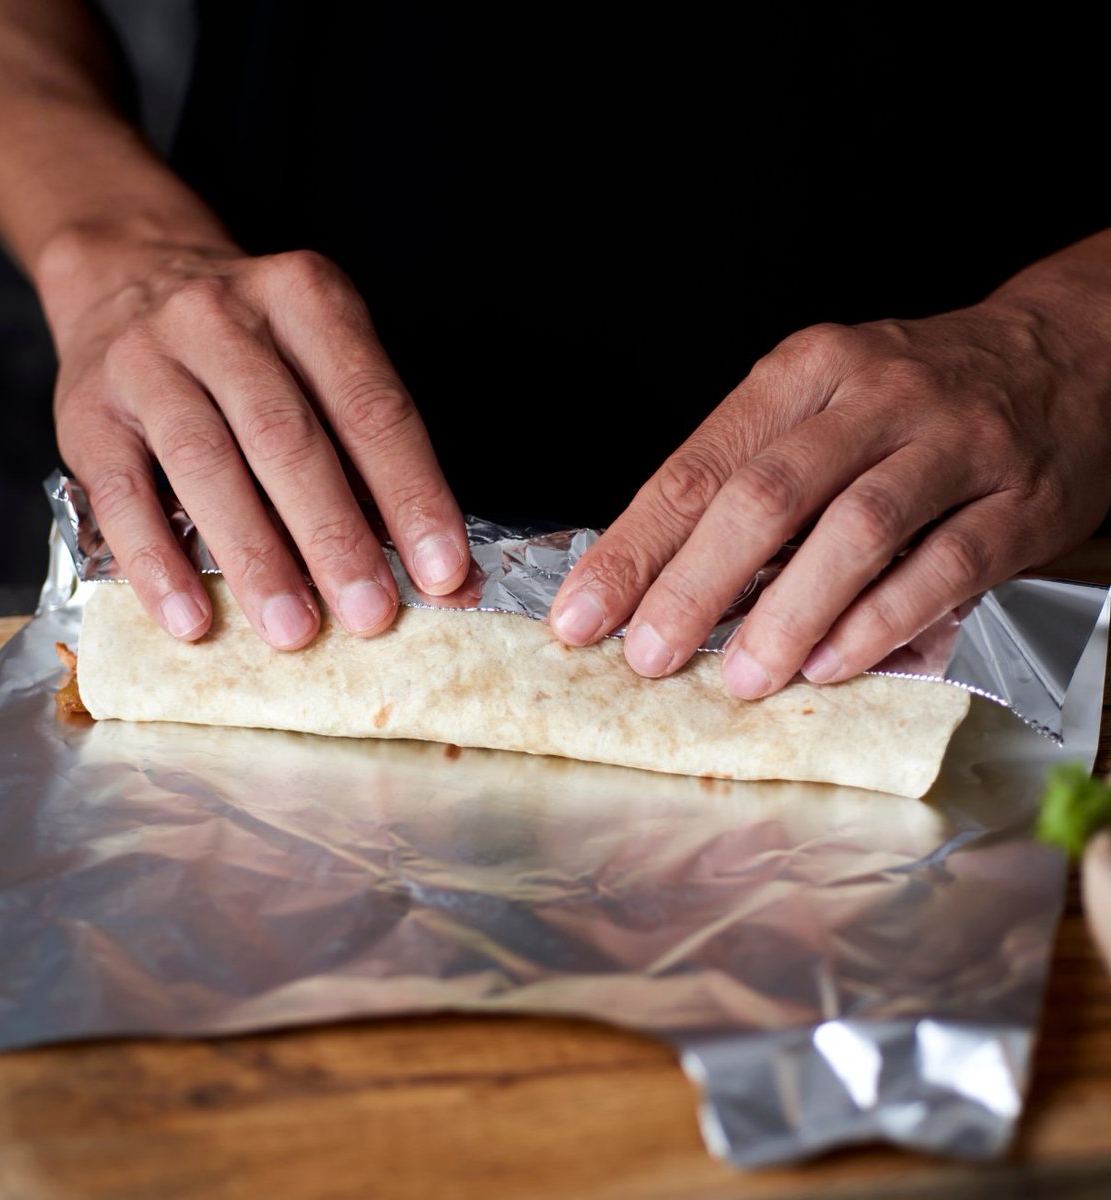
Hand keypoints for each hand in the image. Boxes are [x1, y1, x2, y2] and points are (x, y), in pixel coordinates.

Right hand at [46, 231, 469, 648]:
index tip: (443, 572)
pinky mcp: (86, 412)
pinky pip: (121, 495)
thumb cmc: (252, 344)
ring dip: (255, 557)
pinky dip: (158, 563)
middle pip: (288, 439)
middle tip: (371, 613)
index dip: (413, 495)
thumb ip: (372, 456)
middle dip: (335, 536)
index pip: (371, 407)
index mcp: (306, 299)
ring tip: (293, 629)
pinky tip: (191, 619)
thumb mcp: (319, 360)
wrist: (124, 274)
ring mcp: (146, 360)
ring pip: (206, 465)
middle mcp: (222, 318)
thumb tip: (444, 572)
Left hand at [549, 294, 1110, 695]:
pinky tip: (832, 663)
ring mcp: (951, 443)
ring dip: (787, 614)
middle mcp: (872, 397)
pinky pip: (941, 565)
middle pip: (766, 496)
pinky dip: (879, 620)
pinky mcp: (1016, 499)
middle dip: (694, 585)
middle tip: (647, 656)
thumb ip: (748, 477)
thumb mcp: (820, 404)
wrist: (1064, 355)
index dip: (633, 548)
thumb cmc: (910, 399)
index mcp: (802, 373)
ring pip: (854, 530)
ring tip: (740, 678)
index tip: (581, 614)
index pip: (697, 467)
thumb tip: (656, 577)